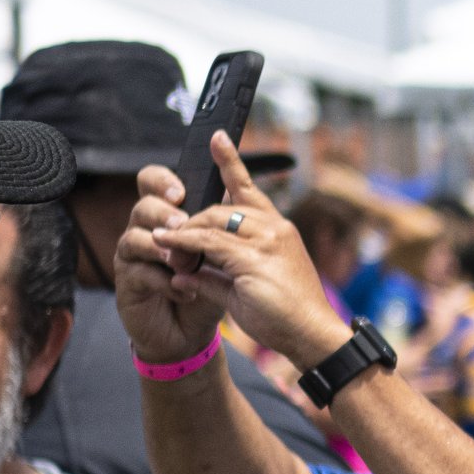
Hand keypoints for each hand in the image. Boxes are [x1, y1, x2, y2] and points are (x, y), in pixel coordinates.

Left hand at [115, 134, 351, 368]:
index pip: (249, 189)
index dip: (230, 162)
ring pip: (212, 222)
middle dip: (192, 221)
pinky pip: (207, 243)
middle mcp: (274, 228)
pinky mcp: (253, 258)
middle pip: (221, 207)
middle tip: (168, 240)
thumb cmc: (286, 317)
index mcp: (278, 230)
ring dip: (183, 233)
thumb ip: (215, 278)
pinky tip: (165, 244)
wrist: (312, 336)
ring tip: (161, 243)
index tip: (216, 138)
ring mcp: (266, 241)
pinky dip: (183, 242)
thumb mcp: (245, 291)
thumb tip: (183, 275)